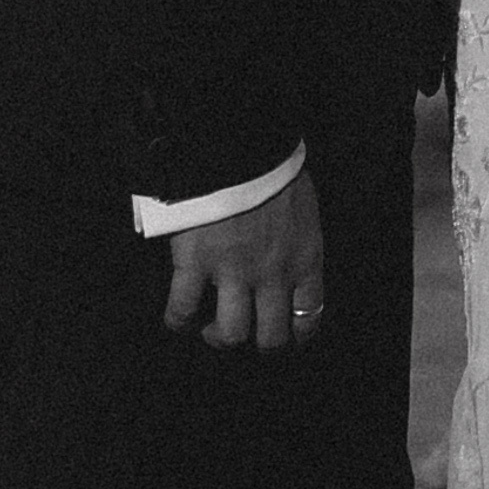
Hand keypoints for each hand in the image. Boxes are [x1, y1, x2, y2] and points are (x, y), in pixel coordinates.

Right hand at [156, 161, 325, 354]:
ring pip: (230, 333)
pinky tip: (178, 318)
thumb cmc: (274, 166)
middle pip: (271, 337)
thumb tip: (287, 254)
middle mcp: (273, 275)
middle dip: (259, 344)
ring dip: (220, 337)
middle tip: (248, 334)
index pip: (309, 316)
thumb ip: (297, 239)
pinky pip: (183, 309)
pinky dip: (178, 320)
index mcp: (305, 258)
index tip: (288, 336)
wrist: (240, 145)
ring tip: (210, 328)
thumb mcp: (303, 207)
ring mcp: (233, 273)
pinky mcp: (196, 264)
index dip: (298, 334)